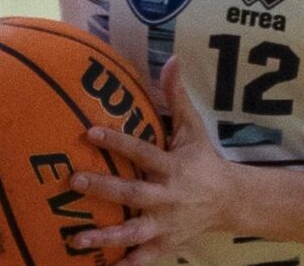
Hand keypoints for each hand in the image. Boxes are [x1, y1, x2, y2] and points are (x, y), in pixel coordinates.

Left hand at [68, 56, 239, 263]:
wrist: (231, 200)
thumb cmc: (204, 160)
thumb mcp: (192, 128)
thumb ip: (177, 97)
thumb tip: (171, 58)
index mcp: (172, 166)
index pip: (142, 151)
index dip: (117, 141)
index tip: (89, 131)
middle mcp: (168, 196)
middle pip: (133, 192)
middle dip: (103, 188)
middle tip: (73, 181)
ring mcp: (167, 223)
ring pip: (134, 231)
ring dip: (106, 236)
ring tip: (76, 239)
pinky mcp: (167, 244)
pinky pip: (144, 258)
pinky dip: (127, 264)